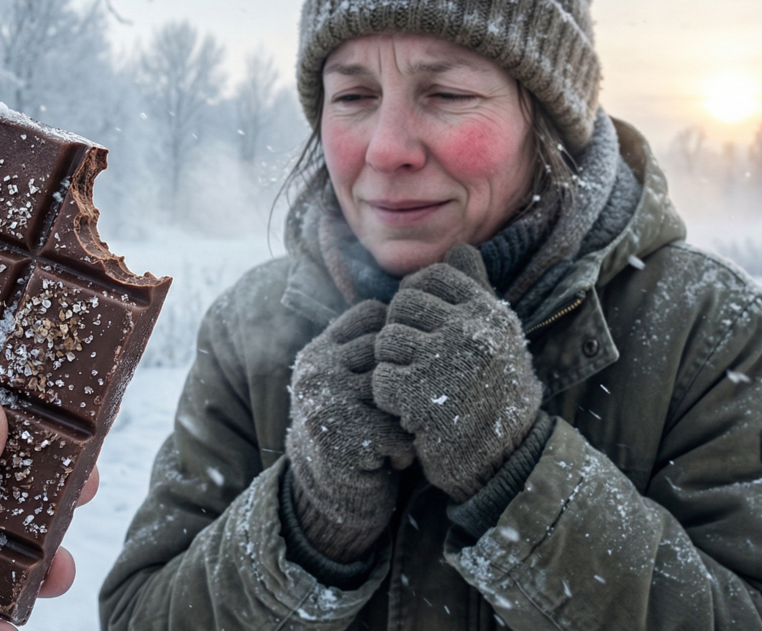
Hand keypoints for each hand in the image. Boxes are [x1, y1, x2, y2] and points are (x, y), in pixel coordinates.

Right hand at [284, 300, 413, 562]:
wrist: (332, 488)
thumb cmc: (360, 421)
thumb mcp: (355, 374)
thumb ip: (377, 340)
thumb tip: (445, 273)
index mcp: (320, 349)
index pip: (372, 315)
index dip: (398, 338)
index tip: (405, 366)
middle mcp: (315, 371)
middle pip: (386, 351)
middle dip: (405, 380)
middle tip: (407, 406)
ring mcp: (323, 405)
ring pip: (394, 392)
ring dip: (406, 418)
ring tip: (399, 433)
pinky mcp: (336, 442)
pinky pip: (394, 434)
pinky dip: (404, 449)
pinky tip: (393, 458)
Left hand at [373, 245, 542, 501]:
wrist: (506, 457)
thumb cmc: (495, 391)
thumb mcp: (497, 335)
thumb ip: (476, 290)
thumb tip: (459, 249)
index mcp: (488, 312)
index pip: (432, 277)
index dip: (415, 296)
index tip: (420, 323)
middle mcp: (470, 330)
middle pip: (402, 305)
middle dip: (399, 330)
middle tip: (411, 358)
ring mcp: (446, 363)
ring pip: (386, 340)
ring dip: (390, 364)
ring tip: (411, 384)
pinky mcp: (423, 397)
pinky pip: (381, 378)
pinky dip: (387, 395)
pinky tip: (407, 408)